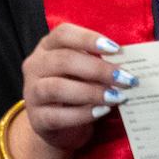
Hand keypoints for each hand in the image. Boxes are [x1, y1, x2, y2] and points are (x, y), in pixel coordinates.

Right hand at [20, 21, 131, 158]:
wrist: (56, 125)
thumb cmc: (75, 90)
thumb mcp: (84, 72)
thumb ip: (98, 63)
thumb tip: (126, 65)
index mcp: (47, 47)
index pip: (63, 34)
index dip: (89, 39)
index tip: (116, 49)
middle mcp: (35, 65)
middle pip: (63, 60)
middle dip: (98, 69)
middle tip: (125, 78)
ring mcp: (32, 92)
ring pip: (57, 87)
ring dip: (91, 92)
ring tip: (117, 97)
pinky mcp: (37, 119)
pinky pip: (58, 116)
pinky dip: (83, 114)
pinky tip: (102, 111)